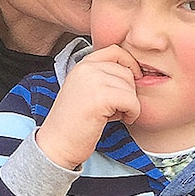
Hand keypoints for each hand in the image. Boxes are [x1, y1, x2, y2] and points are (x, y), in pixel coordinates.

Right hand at [35, 47, 141, 168]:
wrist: (57, 145)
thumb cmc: (74, 124)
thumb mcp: (87, 91)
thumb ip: (104, 78)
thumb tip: (137, 74)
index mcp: (82, 65)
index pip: (116, 51)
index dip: (130, 65)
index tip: (131, 84)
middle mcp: (86, 68)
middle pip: (127, 71)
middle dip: (128, 92)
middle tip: (115, 109)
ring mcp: (92, 81)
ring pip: (131, 87)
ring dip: (130, 104)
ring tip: (114, 116)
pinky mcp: (100, 97)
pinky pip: (131, 101)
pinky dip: (132, 113)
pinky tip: (121, 120)